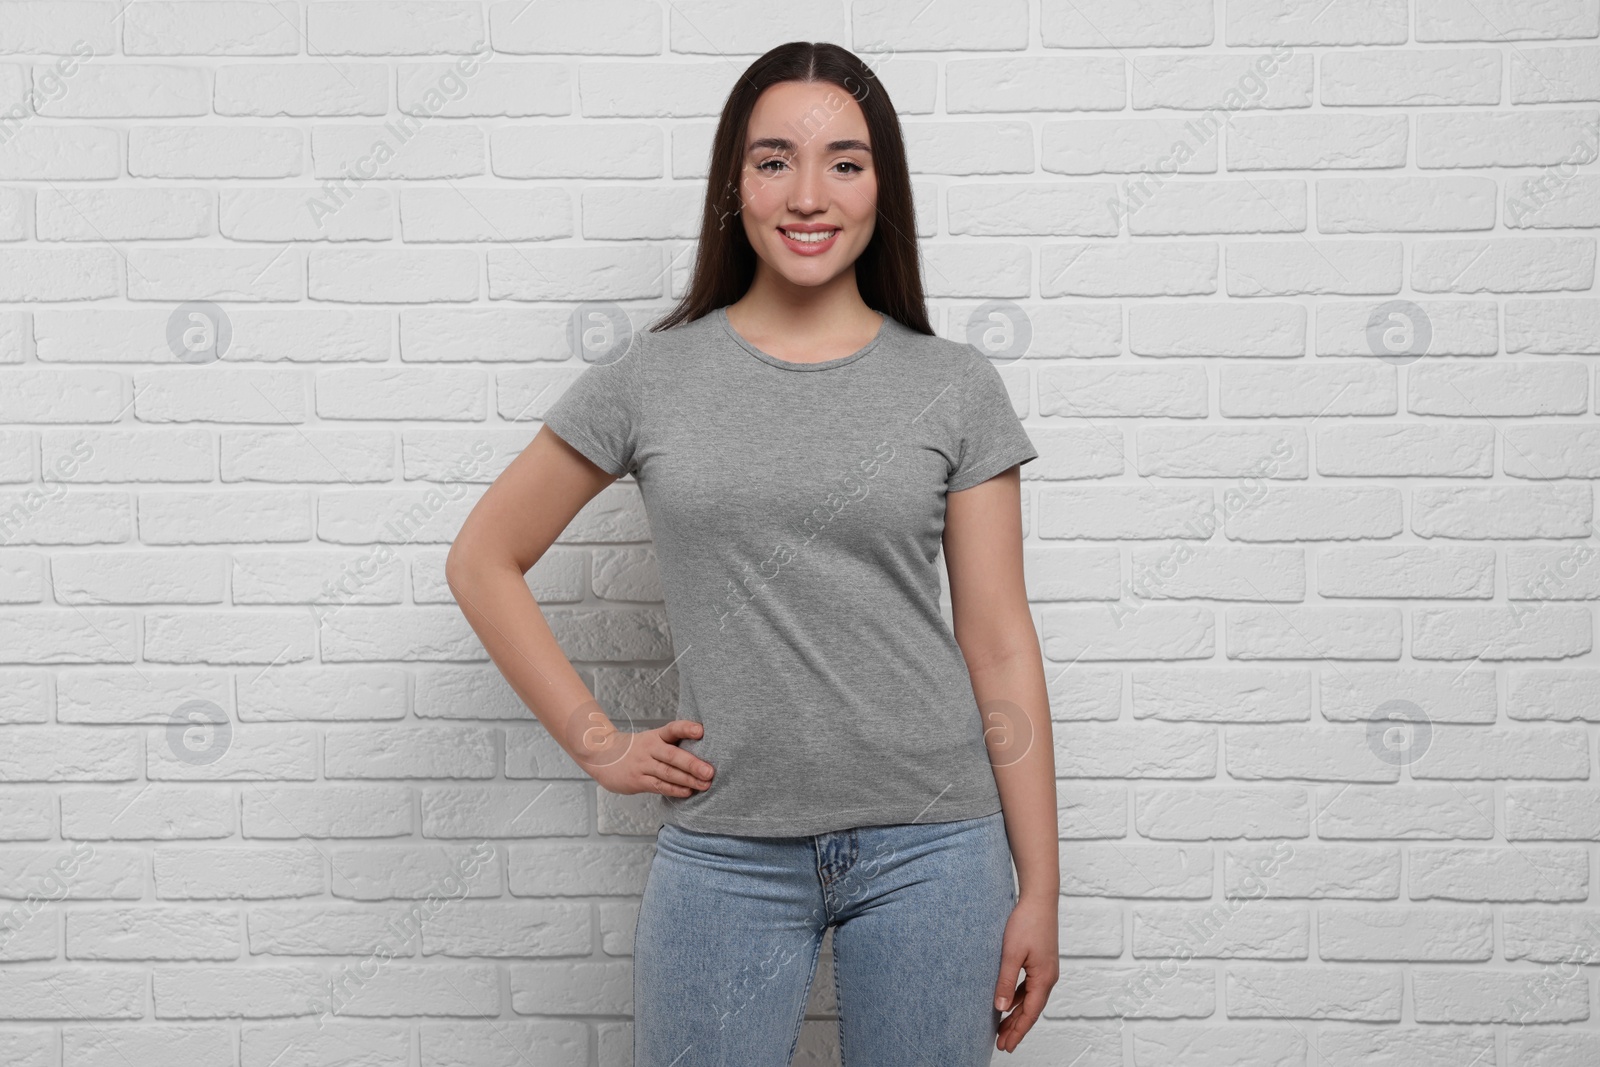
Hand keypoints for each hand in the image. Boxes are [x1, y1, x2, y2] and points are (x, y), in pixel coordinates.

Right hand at [574, 718, 714, 797]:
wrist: (604, 757)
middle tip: (710, 771)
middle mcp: (650, 748)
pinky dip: (674, 789)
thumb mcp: (652, 740)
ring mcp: (643, 765)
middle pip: (672, 755)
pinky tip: (687, 792)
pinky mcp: (637, 780)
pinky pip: (658, 786)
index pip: (672, 729)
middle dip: (693, 764)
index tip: (701, 730)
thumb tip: (705, 753)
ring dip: (688, 780)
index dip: (686, 728)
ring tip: (705, 784)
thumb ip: (673, 745)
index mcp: (656, 735)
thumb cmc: (638, 749)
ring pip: (667, 773)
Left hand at [993, 892, 1058, 1052]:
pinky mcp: (1040, 962)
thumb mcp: (1012, 954)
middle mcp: (1048, 977)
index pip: (1030, 1014)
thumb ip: (1006, 982)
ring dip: (1017, 1014)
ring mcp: (1046, 970)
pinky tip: (1009, 1003)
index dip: (1017, 1032)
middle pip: (1031, 1010)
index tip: (1006, 1046)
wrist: (1039, 899)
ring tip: (1002, 1028)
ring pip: (1030, 1000)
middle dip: (1016, 1028)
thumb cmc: (1027, 922)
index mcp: (1044, 978)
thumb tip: (1001, 1008)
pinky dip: (1019, 999)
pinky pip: (1030, 987)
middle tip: (1002, 1044)